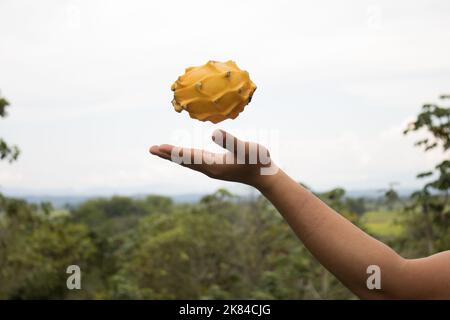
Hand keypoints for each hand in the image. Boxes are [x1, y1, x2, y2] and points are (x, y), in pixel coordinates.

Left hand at [149, 129, 279, 189]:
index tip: (159, 147)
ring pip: (188, 162)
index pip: (189, 157)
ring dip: (174, 156)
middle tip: (151, 149)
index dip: (174, 151)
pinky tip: (183, 154)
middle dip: (168, 154)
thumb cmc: (258, 161)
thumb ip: (230, 141)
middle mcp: (209, 169)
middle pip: (184, 161)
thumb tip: (214, 132)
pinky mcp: (216, 167)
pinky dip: (185, 157)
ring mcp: (212, 169)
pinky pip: (195, 162)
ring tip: (161, 151)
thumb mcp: (245, 148)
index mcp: (213, 165)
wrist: (265, 176)